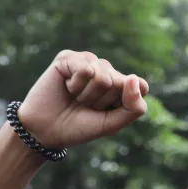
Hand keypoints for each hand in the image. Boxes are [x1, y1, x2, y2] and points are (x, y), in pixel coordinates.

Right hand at [17, 50, 149, 149]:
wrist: (46, 130)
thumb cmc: (80, 127)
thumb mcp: (113, 124)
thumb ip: (133, 107)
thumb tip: (134, 78)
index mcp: (120, 86)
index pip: (141, 86)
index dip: (126, 102)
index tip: (108, 112)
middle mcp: (107, 71)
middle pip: (122, 83)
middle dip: (104, 102)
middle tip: (87, 107)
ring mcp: (89, 62)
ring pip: (103, 77)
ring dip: (88, 95)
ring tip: (76, 98)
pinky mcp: (69, 57)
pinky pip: (85, 70)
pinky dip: (76, 86)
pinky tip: (66, 87)